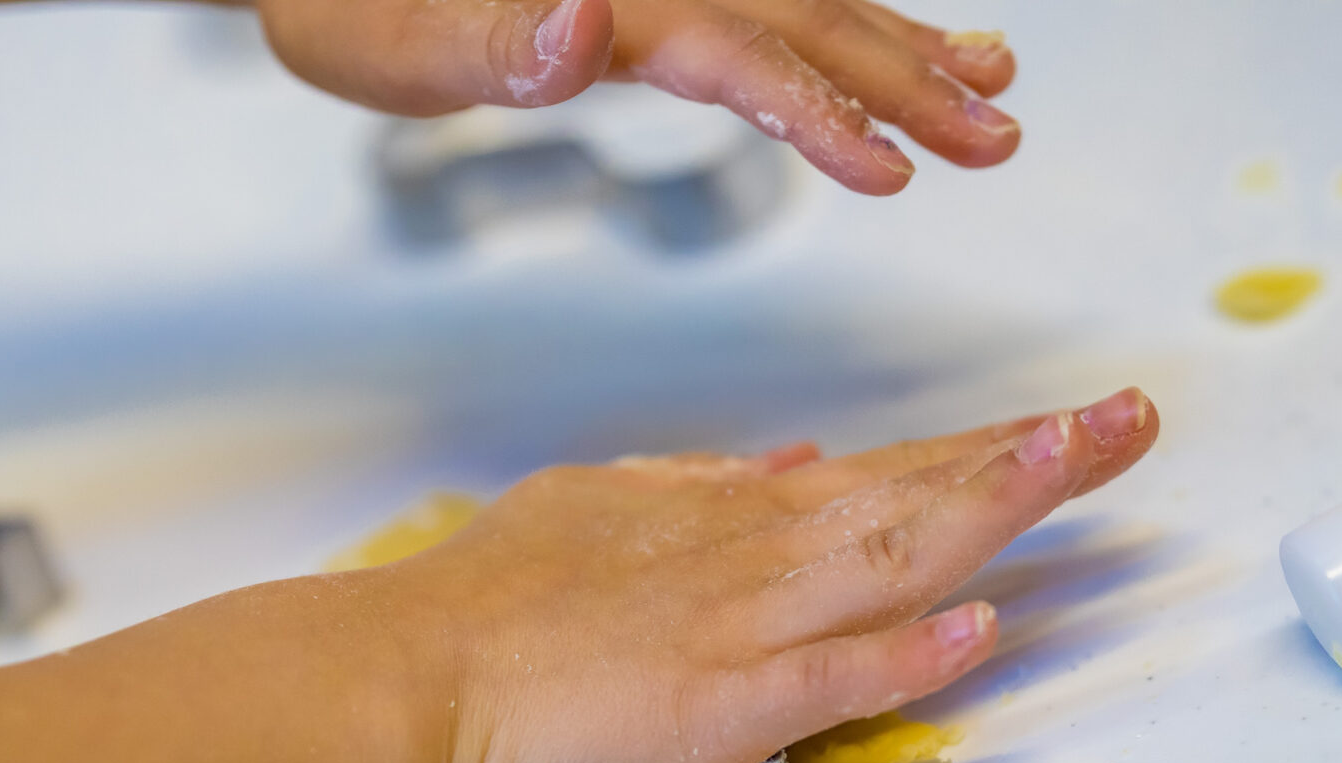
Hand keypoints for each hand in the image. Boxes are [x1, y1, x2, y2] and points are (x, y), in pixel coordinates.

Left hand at [254, 0, 1019, 193]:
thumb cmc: (346, 0)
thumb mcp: (389, 39)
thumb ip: (493, 41)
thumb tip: (581, 24)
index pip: (734, 51)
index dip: (814, 109)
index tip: (889, 167)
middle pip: (804, 17)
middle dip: (906, 81)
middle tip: (995, 141)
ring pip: (814, 0)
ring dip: (907, 46)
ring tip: (994, 86)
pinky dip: (858, 24)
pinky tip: (914, 42)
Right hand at [364, 387, 1155, 762]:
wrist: (405, 674)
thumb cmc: (492, 604)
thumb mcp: (605, 509)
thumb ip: (707, 489)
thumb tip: (799, 461)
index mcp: (736, 520)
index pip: (889, 473)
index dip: (989, 449)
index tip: (1073, 422)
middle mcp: (756, 557)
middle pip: (917, 496)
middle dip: (1034, 457)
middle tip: (1133, 415)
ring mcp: (741, 627)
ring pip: (889, 556)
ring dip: (992, 505)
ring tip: (1082, 456)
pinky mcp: (713, 706)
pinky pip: (827, 677)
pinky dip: (907, 653)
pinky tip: (979, 627)